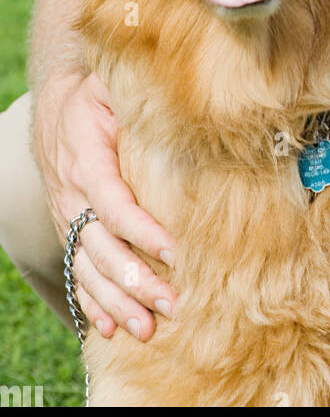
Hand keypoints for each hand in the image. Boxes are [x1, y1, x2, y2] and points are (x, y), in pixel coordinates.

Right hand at [32, 71, 178, 340]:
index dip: (141, 231)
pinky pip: (76, 273)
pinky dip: (91, 303)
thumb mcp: (111, 88)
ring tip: (146, 329)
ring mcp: (67, 218)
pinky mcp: (68, 232)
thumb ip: (139, 99)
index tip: (174, 252)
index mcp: (87, 160)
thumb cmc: (96, 97)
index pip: (113, 204)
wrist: (56, 110)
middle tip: (171, 305)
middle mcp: (72, 195)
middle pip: (101, 248)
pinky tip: (111, 328)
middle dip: (135, 280)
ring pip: (88, 269)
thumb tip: (185, 102)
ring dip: (117, 302)